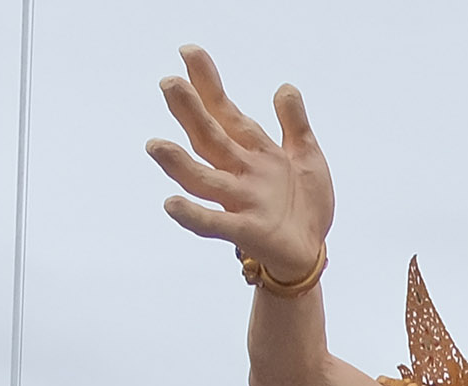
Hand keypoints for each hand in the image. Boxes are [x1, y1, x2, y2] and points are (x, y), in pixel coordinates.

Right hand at [149, 48, 334, 286]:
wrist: (311, 252)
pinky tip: (171, 205)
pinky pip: (216, 224)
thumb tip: (284, 87)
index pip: (226, 111)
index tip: (188, 52)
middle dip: (190, 112)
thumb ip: (294, 123)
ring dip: (179, 164)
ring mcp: (240, 201)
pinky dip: (195, 215)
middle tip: (169, 83)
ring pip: (204, 179)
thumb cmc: (304, 206)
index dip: (208, 83)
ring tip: (156, 146)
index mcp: (254, 151)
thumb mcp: (307, 156)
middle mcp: (240, 172)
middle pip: (209, 138)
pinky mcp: (246, 231)